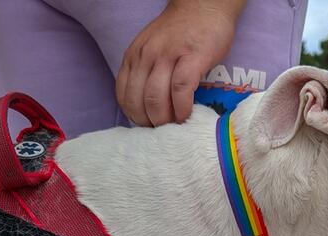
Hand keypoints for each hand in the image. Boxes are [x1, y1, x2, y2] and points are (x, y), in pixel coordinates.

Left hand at [115, 0, 244, 126]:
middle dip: (149, 122)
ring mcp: (168, 56)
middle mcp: (146, 56)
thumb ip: (146, 72)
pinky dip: (182, 109)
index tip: (147, 125)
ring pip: (155, 99)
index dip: (134, 116)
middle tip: (162, 131)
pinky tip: (187, 115)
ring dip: (164, 119)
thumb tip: (147, 107)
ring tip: (175, 127)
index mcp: (134, 56)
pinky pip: (180, 90)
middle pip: (138, 101)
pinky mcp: (191, 58)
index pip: (123, 95)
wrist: (204, 5)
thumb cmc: (181, 32)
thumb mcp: (152, 49)